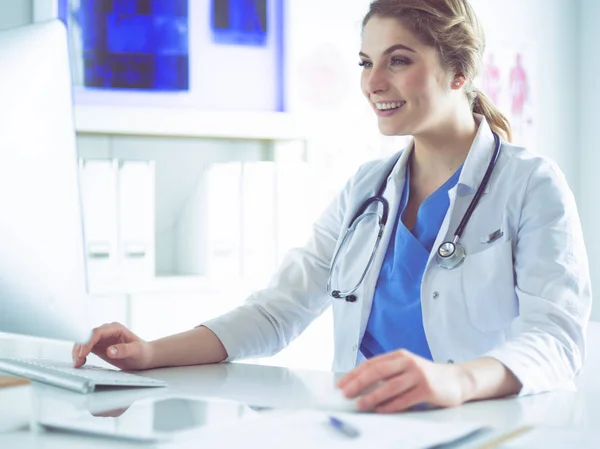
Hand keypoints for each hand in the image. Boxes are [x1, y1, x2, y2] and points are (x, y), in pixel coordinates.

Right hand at [72, 322, 153, 370]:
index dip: (88, 341)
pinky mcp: (100, 346)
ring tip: (77, 364)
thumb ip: (124, 350)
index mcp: (116, 328)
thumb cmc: (143, 352)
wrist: (145, 356)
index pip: (97, 332)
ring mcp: (102, 338)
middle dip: (80, 348)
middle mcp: (107, 331)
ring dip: (78, 352)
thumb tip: (110, 350)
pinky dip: (81, 355)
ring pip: (84, 342)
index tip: (83, 353)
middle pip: (87, 336)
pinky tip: (81, 363)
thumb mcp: (137, 351)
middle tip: (77, 362)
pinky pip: (86, 348)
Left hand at [337, 349, 469, 412]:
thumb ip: (387, 373)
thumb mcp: (406, 368)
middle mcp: (408, 362)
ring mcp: (418, 375)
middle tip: (346, 394)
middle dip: (359, 383)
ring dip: (373, 397)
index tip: (341, 385)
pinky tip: (380, 410)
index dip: (354, 374)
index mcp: (399, 355)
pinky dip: (390, 406)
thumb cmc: (425, 376)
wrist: (456, 380)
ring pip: (390, 386)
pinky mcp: (427, 389)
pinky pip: (404, 399)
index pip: (371, 363)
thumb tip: (359, 386)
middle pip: (378, 371)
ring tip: (360, 404)